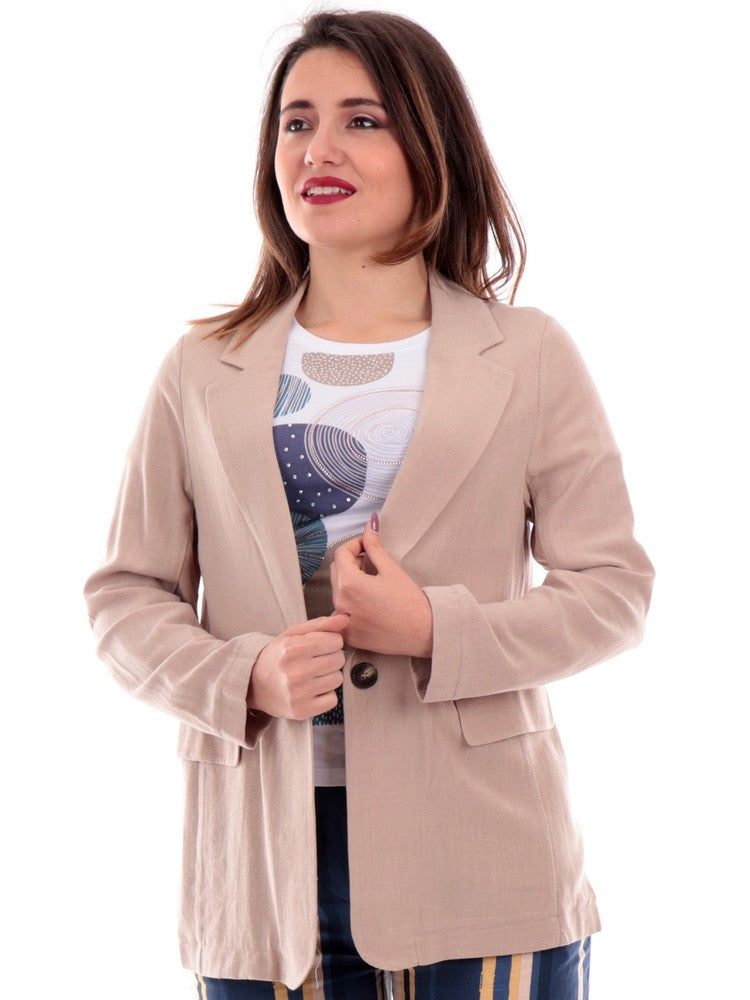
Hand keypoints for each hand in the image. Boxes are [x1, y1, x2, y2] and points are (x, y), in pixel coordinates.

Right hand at [246, 613, 348, 719]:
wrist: (253, 685)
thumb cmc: (276, 657)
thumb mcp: (293, 634)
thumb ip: (321, 625)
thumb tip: (345, 618)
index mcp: (292, 649)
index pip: (335, 641)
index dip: (330, 642)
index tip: (319, 646)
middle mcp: (295, 672)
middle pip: (338, 660)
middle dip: (330, 658)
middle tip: (315, 661)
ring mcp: (298, 693)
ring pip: (337, 679)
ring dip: (329, 676)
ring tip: (312, 675)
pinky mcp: (302, 711)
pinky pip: (333, 700)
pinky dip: (326, 694)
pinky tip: (312, 690)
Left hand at [331, 515, 432, 657]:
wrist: (424, 633)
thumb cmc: (411, 602)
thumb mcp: (392, 570)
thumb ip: (375, 546)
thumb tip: (370, 524)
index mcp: (350, 584)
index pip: (341, 554)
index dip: (354, 544)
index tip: (367, 545)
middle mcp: (341, 604)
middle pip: (336, 572)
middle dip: (351, 562)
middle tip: (371, 562)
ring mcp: (343, 623)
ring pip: (338, 592)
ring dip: (349, 583)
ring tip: (372, 584)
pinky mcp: (349, 636)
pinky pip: (341, 614)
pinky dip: (350, 605)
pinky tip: (369, 604)